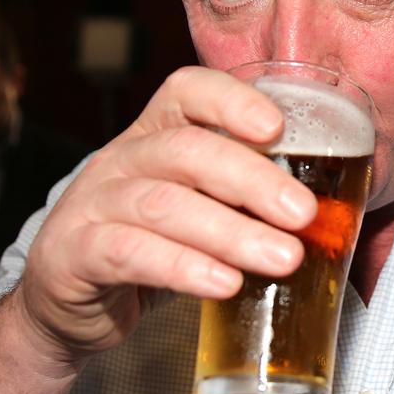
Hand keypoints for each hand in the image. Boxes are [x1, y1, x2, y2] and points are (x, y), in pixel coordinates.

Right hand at [17, 66, 316, 364]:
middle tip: (303, 214)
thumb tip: (325, 217)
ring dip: (231, 232)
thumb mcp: (192, 209)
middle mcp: (121, 159)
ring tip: (284, 258)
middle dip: (252, 179)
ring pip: (164, 205)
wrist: (67, 302)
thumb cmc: (147, 245)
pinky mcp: (74, 253)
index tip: (277, 127)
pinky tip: (225, 283)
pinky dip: (182, 267)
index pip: (186, 90)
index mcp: (154, 135)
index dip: (231, 101)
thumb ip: (238, 201)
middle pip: (186, 150)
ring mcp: (93, 204)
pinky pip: (129, 252)